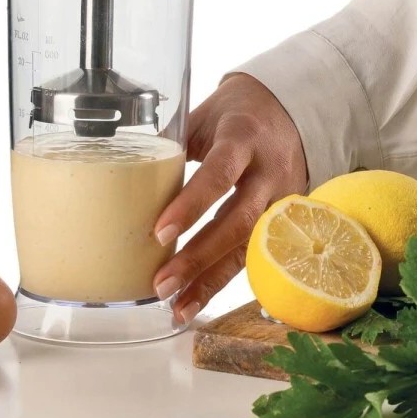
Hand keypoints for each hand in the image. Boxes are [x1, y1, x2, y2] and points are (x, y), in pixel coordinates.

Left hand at [152, 74, 308, 324]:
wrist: (290, 110)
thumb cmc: (237, 113)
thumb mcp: (204, 115)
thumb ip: (171, 144)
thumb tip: (126, 171)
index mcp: (242, 138)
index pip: (219, 174)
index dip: (191, 205)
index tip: (160, 232)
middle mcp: (268, 172)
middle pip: (237, 221)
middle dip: (198, 257)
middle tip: (162, 282)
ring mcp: (282, 199)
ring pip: (249, 247)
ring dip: (211, 280)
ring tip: (178, 307)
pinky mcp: (286, 221)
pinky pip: (257, 255)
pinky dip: (226, 279)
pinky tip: (201, 299)